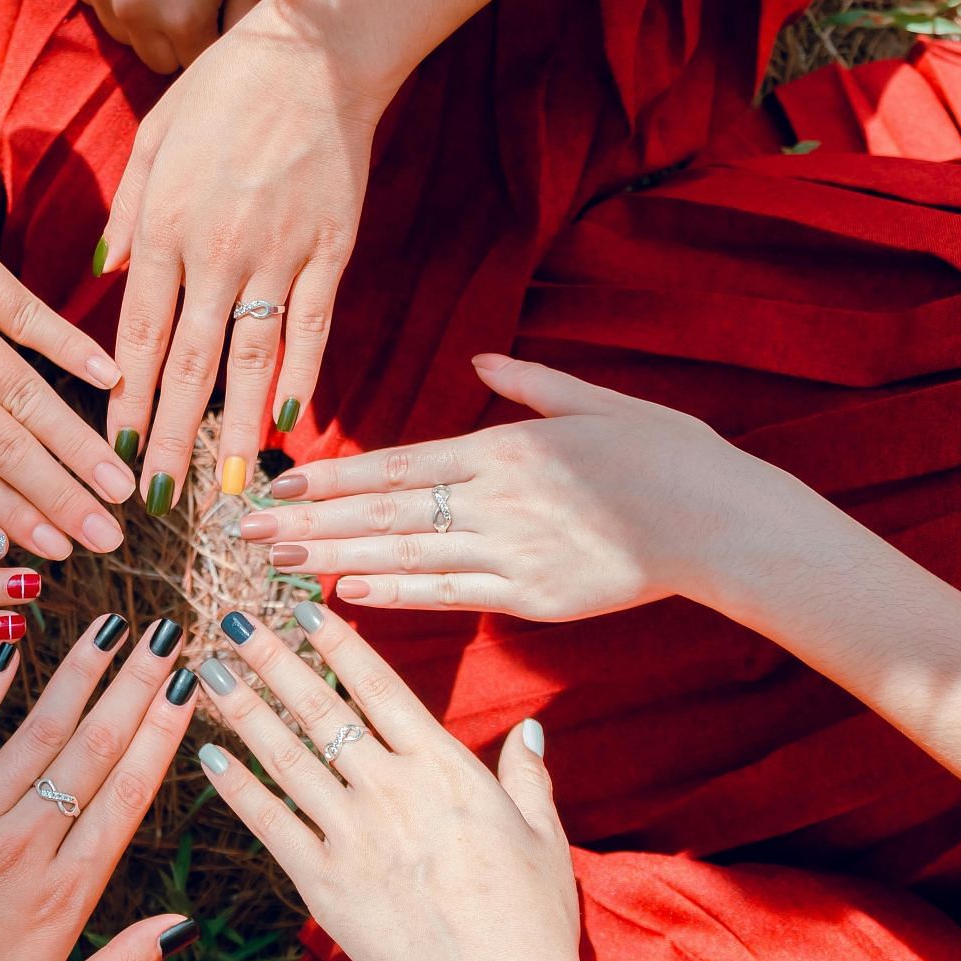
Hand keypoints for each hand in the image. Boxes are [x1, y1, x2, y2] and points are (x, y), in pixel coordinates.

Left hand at [0, 145, 134, 561]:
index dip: (9, 518)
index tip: (52, 557)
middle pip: (4, 447)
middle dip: (61, 501)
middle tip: (110, 542)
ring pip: (28, 394)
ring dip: (80, 444)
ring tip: (123, 486)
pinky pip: (30, 316)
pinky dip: (73, 349)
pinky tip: (113, 381)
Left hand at [0, 617, 197, 960]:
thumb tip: (183, 925)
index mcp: (61, 901)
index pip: (127, 796)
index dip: (164, 734)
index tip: (190, 686)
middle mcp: (19, 849)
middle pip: (93, 749)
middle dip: (136, 685)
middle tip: (167, 632)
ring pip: (35, 732)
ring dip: (79, 673)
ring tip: (113, 626)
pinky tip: (14, 648)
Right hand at [61, 0, 269, 72]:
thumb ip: (246, 19)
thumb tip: (236, 59)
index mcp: (183, 20)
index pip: (194, 67)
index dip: (206, 44)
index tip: (212, 18)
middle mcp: (135, 15)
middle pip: (156, 60)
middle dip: (173, 40)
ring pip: (122, 33)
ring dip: (140, 16)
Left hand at [97, 0, 390, 511]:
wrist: (312, 53)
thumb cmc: (222, 92)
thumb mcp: (152, 140)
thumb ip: (126, 215)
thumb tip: (100, 279)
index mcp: (166, 228)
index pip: (140, 334)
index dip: (129, 399)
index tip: (116, 450)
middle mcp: (217, 251)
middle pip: (190, 362)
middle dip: (173, 435)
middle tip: (160, 496)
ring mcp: (277, 253)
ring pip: (251, 357)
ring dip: (237, 429)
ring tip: (229, 489)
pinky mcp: (331, 248)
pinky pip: (312, 325)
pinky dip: (302, 375)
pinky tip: (291, 423)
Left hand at [191, 605, 613, 960]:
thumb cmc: (529, 919)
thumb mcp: (543, 835)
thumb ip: (526, 777)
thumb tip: (530, 730)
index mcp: (442, 767)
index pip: (378, 687)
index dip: (337, 643)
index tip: (302, 607)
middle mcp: (389, 787)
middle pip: (319, 708)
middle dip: (272, 658)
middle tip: (232, 618)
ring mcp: (351, 833)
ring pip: (284, 755)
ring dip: (242, 709)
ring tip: (207, 670)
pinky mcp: (323, 881)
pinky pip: (270, 822)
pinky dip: (237, 788)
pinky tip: (209, 757)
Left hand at [241, 354, 806, 618]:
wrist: (722, 520)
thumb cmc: (666, 455)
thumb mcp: (598, 402)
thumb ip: (529, 386)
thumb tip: (478, 363)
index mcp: (504, 448)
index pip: (394, 465)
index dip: (327, 479)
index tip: (272, 486)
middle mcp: (496, 498)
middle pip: (382, 512)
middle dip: (305, 523)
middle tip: (239, 534)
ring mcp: (512, 551)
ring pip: (404, 556)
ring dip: (332, 561)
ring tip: (272, 566)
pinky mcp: (533, 596)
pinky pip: (451, 595)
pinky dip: (396, 595)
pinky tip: (345, 595)